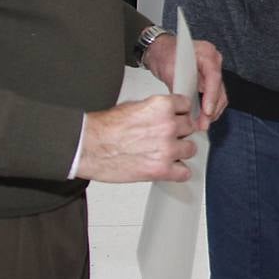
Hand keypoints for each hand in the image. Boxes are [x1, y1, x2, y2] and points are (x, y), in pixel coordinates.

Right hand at [77, 94, 198, 182]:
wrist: (88, 147)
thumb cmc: (104, 128)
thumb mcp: (133, 106)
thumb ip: (155, 110)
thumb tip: (164, 114)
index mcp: (162, 106)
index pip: (186, 106)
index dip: (180, 114)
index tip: (177, 119)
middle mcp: (168, 125)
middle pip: (190, 128)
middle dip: (179, 133)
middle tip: (167, 138)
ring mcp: (167, 148)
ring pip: (191, 149)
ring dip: (180, 152)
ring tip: (165, 154)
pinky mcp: (161, 169)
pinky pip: (184, 172)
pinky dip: (178, 173)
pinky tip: (169, 170)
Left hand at [142, 34, 228, 129]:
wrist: (161, 49)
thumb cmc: (165, 55)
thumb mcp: (169, 70)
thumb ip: (180, 86)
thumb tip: (187, 106)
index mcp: (206, 53)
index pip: (214, 77)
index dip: (211, 96)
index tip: (207, 112)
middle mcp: (214, 61)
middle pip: (219, 88)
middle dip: (212, 108)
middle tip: (203, 124)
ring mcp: (213, 70)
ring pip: (219, 94)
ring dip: (212, 110)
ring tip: (202, 124)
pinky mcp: (209, 78)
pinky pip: (213, 94)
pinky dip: (209, 106)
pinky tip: (202, 117)